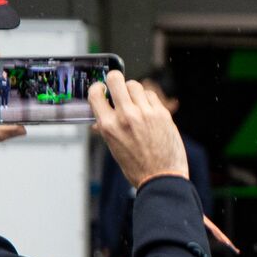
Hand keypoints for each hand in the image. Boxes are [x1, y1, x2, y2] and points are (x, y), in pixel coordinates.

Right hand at [90, 70, 191, 186]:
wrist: (161, 177)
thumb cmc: (136, 166)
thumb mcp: (114, 147)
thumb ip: (107, 128)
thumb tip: (100, 117)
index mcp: (109, 126)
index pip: (95, 93)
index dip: (98, 88)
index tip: (101, 89)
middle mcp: (126, 116)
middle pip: (116, 79)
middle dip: (115, 80)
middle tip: (117, 86)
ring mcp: (145, 113)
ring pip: (135, 84)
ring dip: (133, 91)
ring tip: (134, 102)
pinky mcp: (162, 113)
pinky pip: (151, 95)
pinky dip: (148, 99)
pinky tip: (148, 110)